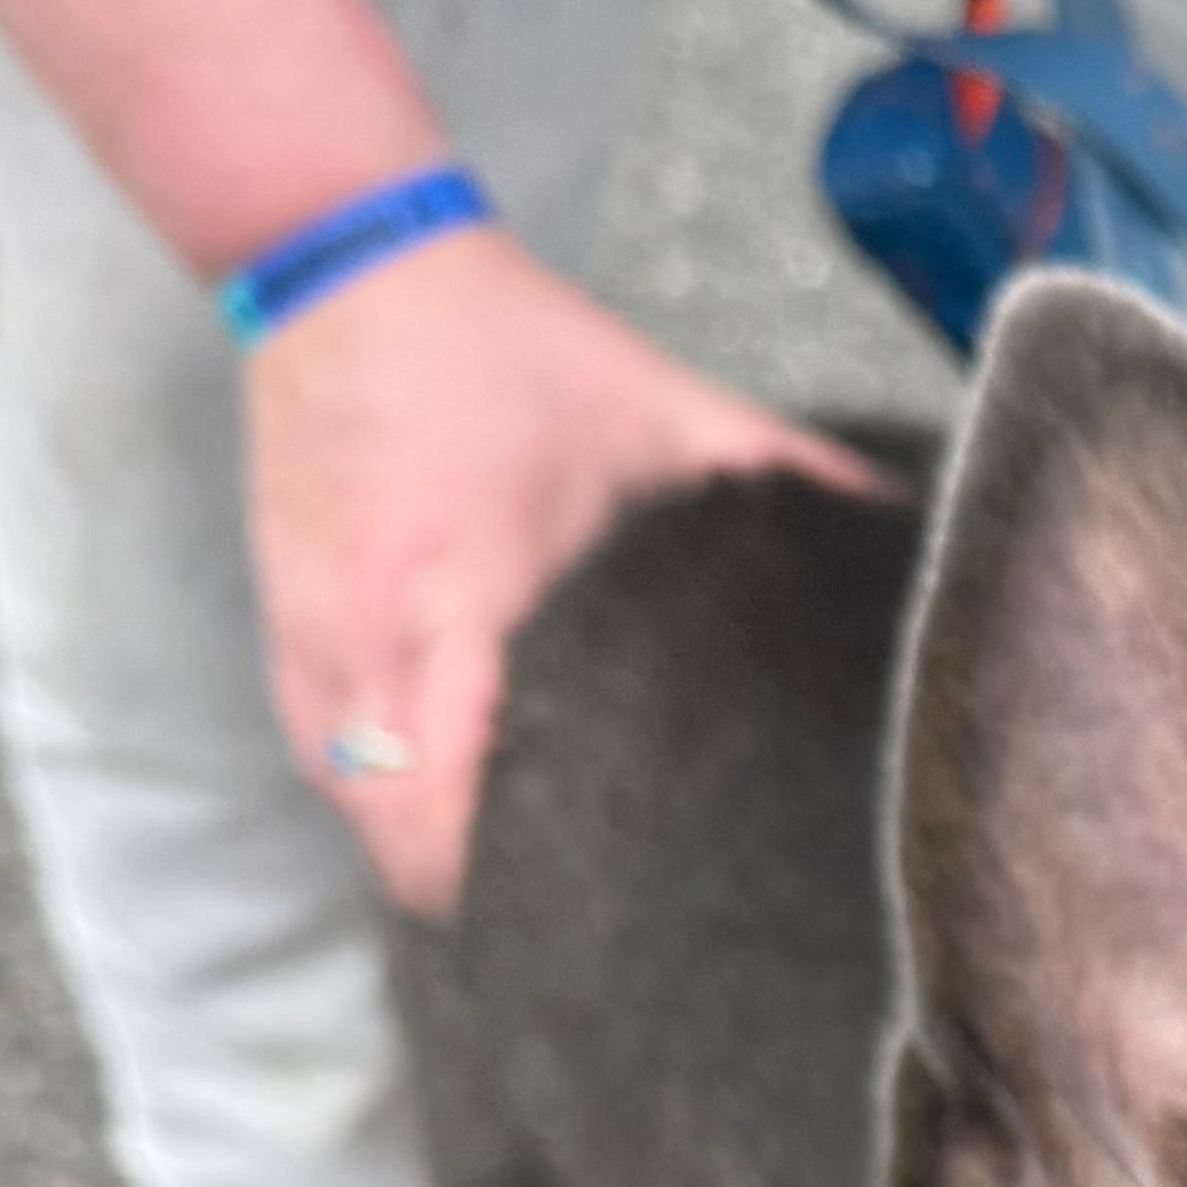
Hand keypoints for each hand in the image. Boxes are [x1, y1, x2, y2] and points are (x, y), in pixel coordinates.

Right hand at [244, 224, 873, 918]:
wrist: (340, 255)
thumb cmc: (502, 337)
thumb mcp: (652, 403)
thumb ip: (778, 470)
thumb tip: (901, 509)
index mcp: (460, 593)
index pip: (445, 784)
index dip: (493, 870)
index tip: (567, 919)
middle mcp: (369, 628)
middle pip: (386, 819)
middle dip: (458, 885)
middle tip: (551, 932)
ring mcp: (313, 624)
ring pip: (342, 794)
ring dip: (403, 847)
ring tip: (493, 899)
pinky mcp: (284, 611)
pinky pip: (312, 745)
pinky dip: (359, 789)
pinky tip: (418, 820)